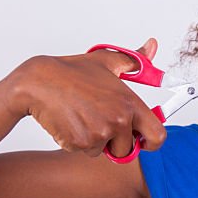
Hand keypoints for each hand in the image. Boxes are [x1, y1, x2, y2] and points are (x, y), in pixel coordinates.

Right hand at [6, 38, 166, 157]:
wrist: (39, 82)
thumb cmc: (72, 72)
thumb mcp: (107, 62)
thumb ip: (134, 60)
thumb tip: (152, 46)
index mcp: (130, 103)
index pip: (158, 136)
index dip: (151, 142)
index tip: (142, 139)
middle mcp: (118, 120)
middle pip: (126, 149)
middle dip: (115, 142)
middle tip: (99, 121)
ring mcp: (99, 133)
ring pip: (103, 151)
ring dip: (94, 141)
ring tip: (82, 117)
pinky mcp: (79, 143)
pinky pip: (84, 151)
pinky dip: (77, 142)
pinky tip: (70, 122)